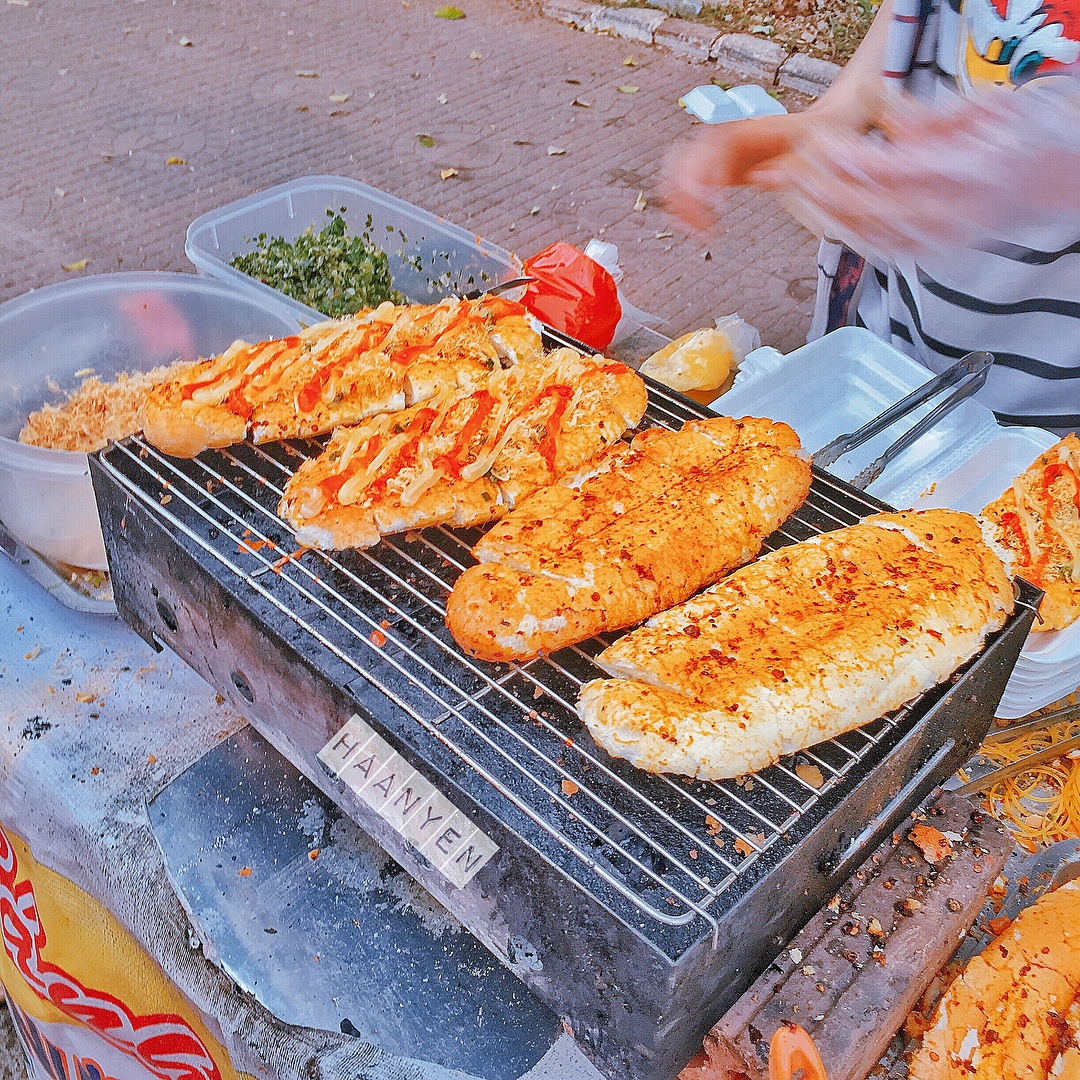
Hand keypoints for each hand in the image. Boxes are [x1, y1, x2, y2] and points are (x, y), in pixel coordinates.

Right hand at [661, 113, 808, 230]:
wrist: (817, 130)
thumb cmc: (818, 138)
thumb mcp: (814, 148)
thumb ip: (791, 163)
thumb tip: (763, 176)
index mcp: (747, 129)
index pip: (713, 146)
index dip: (707, 173)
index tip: (713, 203)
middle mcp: (725, 137)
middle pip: (686, 158)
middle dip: (686, 195)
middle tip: (702, 227)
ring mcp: (718, 152)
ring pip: (678, 171)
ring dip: (679, 203)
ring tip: (695, 232)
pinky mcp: (717, 168)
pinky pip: (686, 182)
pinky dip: (682, 204)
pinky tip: (690, 226)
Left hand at [749, 85, 1079, 257]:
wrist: (1042, 181)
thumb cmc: (1012, 136)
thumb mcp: (982, 108)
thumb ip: (928, 116)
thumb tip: (880, 108)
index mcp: (970, 172)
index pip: (892, 172)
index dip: (846, 160)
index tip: (813, 143)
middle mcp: (954, 215)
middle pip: (870, 210)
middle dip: (820, 190)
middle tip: (786, 169)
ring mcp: (941, 243)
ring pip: (867, 237)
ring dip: (821, 214)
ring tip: (792, 189)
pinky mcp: (929, 257)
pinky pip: (876, 251)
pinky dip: (842, 233)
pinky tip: (818, 215)